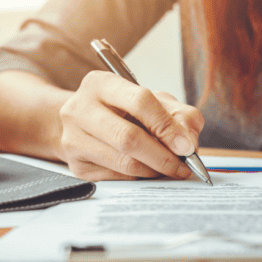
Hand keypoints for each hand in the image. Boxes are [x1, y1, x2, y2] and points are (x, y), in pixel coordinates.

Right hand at [58, 70, 203, 180]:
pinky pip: (116, 177)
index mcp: (101, 84)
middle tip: (182, 166)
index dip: (167, 126)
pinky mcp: (76, 165)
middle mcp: (80, 109)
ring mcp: (73, 138)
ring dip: (153, 170)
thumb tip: (188, 143)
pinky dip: (138, 178)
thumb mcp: (153, 101)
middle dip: (162, 156)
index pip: (140, 101)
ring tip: (170, 170)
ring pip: (123, 162)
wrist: (82, 124)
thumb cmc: (122, 110)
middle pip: (128, 137)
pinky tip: (147, 172)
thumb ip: (178, 115)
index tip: (186, 146)